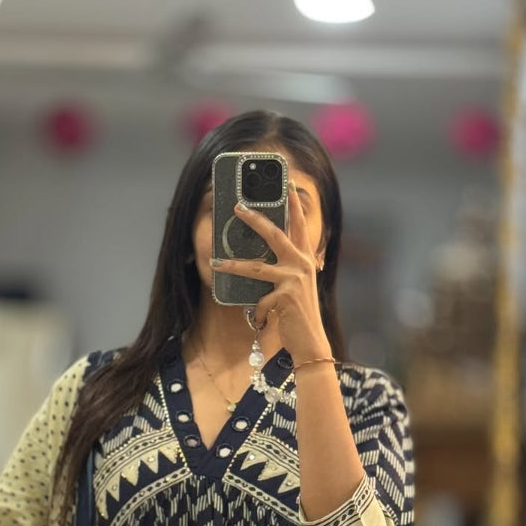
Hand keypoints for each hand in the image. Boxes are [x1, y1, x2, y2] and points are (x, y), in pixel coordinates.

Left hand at [210, 182, 332, 363]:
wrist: (311, 342)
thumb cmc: (299, 315)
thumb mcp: (295, 287)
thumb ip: (284, 271)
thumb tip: (258, 261)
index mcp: (305, 259)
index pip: (299, 225)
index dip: (294, 204)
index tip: (286, 183)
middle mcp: (302, 264)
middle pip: (275, 234)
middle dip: (254, 219)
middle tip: (237, 206)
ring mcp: (294, 279)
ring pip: (256, 267)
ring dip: (232, 265)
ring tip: (215, 263)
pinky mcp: (285, 296)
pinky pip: (259, 301)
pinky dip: (258, 314)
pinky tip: (263, 322)